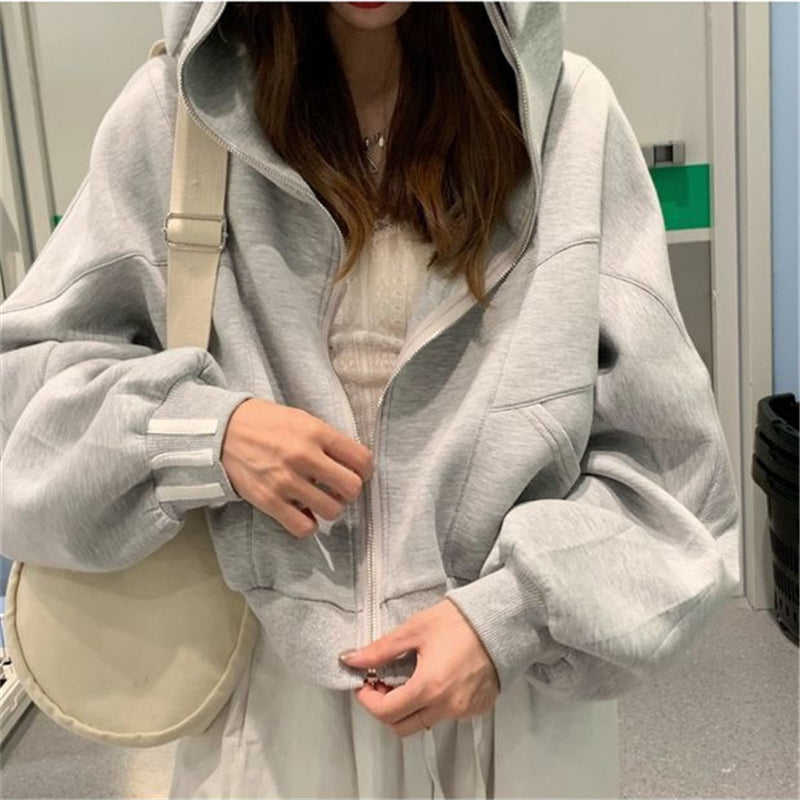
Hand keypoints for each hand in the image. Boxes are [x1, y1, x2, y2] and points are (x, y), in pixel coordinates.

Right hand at [221, 398, 372, 537]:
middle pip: (352, 488)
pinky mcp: (269, 501)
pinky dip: (308, 524)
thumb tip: (353, 462)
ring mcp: (286, 481)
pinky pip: (304, 527)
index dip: (365, 470)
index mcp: (316, 433)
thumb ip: (328, 439)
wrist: (223, 431)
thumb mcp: (302, 419)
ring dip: (330, 507)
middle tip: (339, 488)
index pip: (361, 459)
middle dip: (350, 491)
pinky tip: (303, 511)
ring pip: (332, 510)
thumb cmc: (266, 423)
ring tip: (320, 499)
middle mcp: (304, 457)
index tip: (358, 472)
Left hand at [340, 598, 499, 736]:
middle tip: (381, 682)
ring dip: (408, 707)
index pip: (385, 712)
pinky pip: (447, 715)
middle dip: (384, 708)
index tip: (364, 682)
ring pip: (424, 722)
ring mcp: (465, 711)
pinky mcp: (478, 708)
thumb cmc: (458, 621)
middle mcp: (447, 707)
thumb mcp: (414, 629)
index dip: (367, 700)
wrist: (502, 620)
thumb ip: (380, 649)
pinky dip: (432, 704)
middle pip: (402, 727)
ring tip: (406, 678)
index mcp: (429, 688)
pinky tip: (433, 679)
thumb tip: (350, 660)